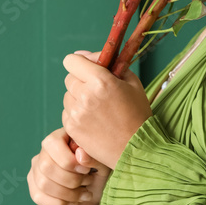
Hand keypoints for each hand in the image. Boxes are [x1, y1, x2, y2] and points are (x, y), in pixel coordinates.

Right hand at [26, 127, 110, 204]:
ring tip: (84, 193)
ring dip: (68, 194)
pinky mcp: (34, 186)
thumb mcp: (103, 163)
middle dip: (71, 180)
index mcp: (60, 137)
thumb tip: (80, 155)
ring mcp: (36, 168)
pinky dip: (60, 204)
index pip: (53, 144)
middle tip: (88, 182)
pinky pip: (38, 197)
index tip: (87, 171)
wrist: (95, 192)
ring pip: (43, 184)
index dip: (70, 161)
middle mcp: (44, 151)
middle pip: (47, 167)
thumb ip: (93, 157)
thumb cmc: (99, 172)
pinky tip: (74, 203)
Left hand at [61, 50, 153, 169]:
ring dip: (78, 98)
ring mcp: (76, 113)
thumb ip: (111, 64)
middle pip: (69, 78)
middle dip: (81, 80)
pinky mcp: (72, 128)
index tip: (90, 68)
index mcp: (101, 81)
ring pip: (67, 96)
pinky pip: (67, 113)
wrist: (138, 149)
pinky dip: (77, 114)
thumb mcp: (132, 83)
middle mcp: (85, 95)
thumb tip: (85, 55)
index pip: (72, 60)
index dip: (80, 62)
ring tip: (97, 109)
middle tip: (98, 91)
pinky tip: (93, 121)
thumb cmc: (138, 114)